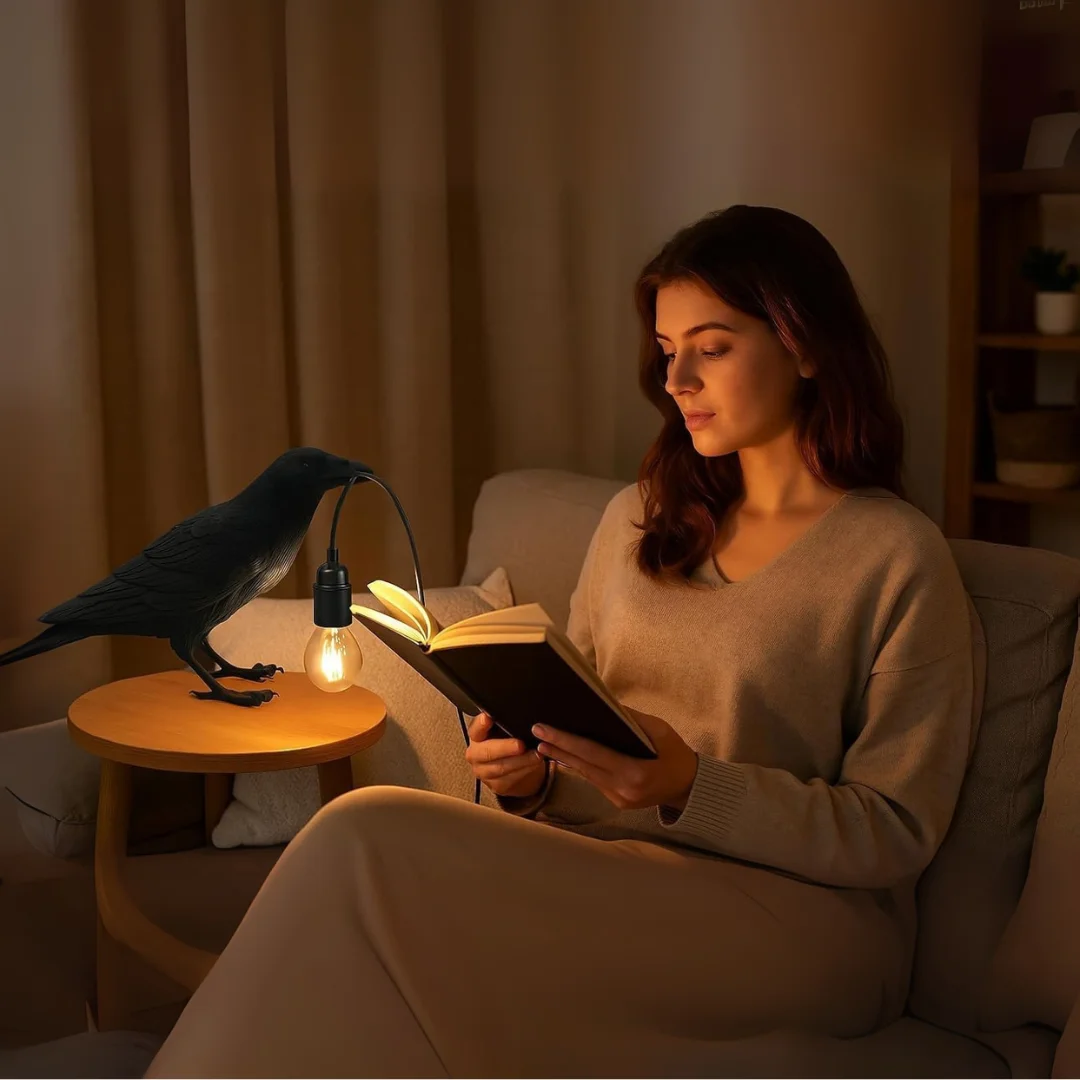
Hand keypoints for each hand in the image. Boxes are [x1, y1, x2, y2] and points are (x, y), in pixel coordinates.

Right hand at [465, 712, 548, 798]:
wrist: (515, 768)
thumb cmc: (509, 743)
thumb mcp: (507, 730)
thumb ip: (507, 723)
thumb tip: (519, 715)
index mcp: (476, 736)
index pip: (475, 728)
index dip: (480, 724)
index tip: (488, 718)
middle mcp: (476, 754)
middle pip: (487, 752)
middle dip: (505, 747)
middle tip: (520, 744)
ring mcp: (484, 772)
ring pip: (501, 768)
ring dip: (521, 761)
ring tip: (536, 755)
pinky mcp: (496, 786)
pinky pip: (511, 779)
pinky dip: (524, 771)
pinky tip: (534, 764)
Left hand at [533, 707, 698, 812]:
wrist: (690, 786)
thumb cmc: (676, 753)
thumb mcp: (660, 730)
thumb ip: (631, 719)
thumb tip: (603, 704)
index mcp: (634, 772)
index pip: (592, 753)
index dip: (566, 740)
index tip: (545, 730)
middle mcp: (623, 789)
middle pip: (583, 765)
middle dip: (557, 747)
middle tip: (537, 732)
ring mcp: (619, 799)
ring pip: (586, 774)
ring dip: (564, 758)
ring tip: (544, 743)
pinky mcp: (617, 802)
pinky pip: (594, 780)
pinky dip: (581, 766)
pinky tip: (566, 755)